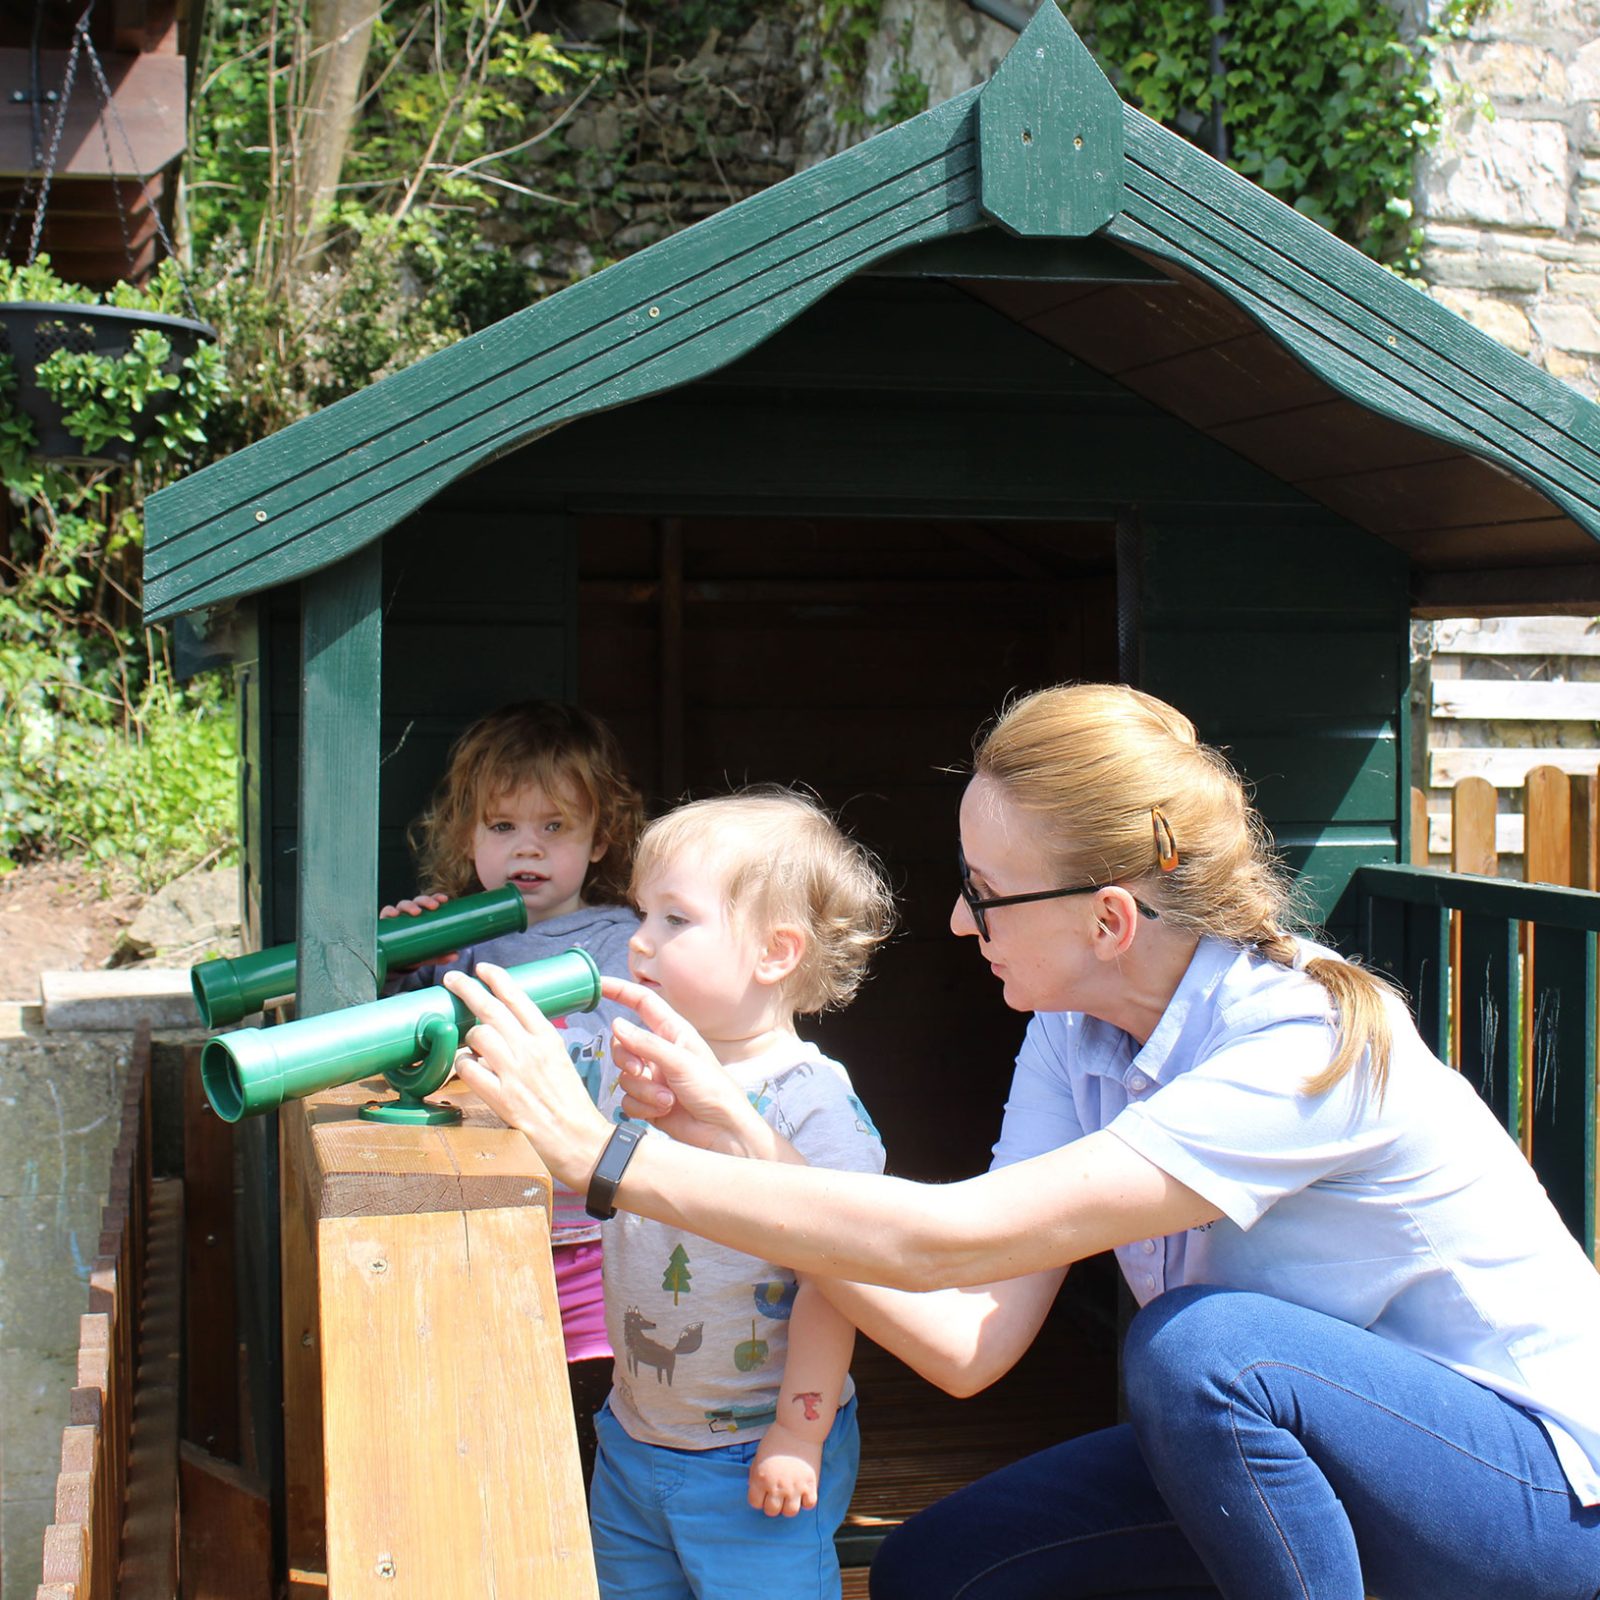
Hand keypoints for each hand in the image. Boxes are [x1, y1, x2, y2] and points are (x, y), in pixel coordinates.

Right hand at [380, 892, 456, 967]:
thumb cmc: (413, 949)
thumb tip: (455, 955)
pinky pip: (386, 913)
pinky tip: (393, 915)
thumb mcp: (427, 952)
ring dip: (410, 905)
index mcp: (422, 914)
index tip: (444, 900)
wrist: (393, 959)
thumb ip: (439, 954)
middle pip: (417, 901)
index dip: (436, 897)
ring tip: (416, 912)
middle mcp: (409, 912)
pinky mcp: (385, 923)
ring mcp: (397, 917)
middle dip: (425, 900)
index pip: (429, 901)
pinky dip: (389, 911)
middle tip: (433, 907)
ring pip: (403, 905)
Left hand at [444, 964, 610, 1187]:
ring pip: (476, 1036)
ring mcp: (514, 1073)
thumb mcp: (560, 1060)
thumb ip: (534, 1043)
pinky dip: (463, 1065)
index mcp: (548, 1038)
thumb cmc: (570, 1103)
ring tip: (472, 1048)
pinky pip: (468, 1068)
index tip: (482, 968)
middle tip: (452, 980)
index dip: (497, 978)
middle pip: (491, 1008)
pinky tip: (469, 1069)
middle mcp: (530, 1050)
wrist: (581, 1139)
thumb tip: (505, 1031)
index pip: (519, 997)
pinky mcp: (501, 1098)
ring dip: (468, 1038)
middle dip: (467, 988)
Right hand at [602, 976, 773, 1156]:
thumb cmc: (713, 1090)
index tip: (598, 985)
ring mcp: (653, 1077)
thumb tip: (616, 1024)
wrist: (722, 1132)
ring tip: (668, 1098)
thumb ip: (646, 1043)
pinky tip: (663, 1110)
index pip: (642, 1003)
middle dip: (627, 1060)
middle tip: (641, 1070)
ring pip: (624, 1076)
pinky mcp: (648, 1101)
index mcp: (673, 1032)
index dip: (620, 992)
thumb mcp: (680, 1061)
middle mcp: (661, 1052)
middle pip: (623, 1044)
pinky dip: (642, 1106)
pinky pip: (627, 1099)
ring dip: (643, 1089)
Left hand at [748, 1422, 821, 1517]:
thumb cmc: (776, 1439)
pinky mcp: (811, 1485)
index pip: (755, 1503)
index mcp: (761, 1479)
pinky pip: (809, 1505)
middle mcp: (777, 1486)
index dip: (758, 1499)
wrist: (798, 1428)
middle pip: (772, 1511)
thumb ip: (756, 1476)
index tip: (763, 1493)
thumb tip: (755, 1490)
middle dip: (773, 1504)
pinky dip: (806, 1501)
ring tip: (790, 1496)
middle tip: (777, 1494)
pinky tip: (803, 1491)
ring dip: (788, 1506)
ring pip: (790, 1513)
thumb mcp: (759, 1457)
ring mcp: (795, 1488)